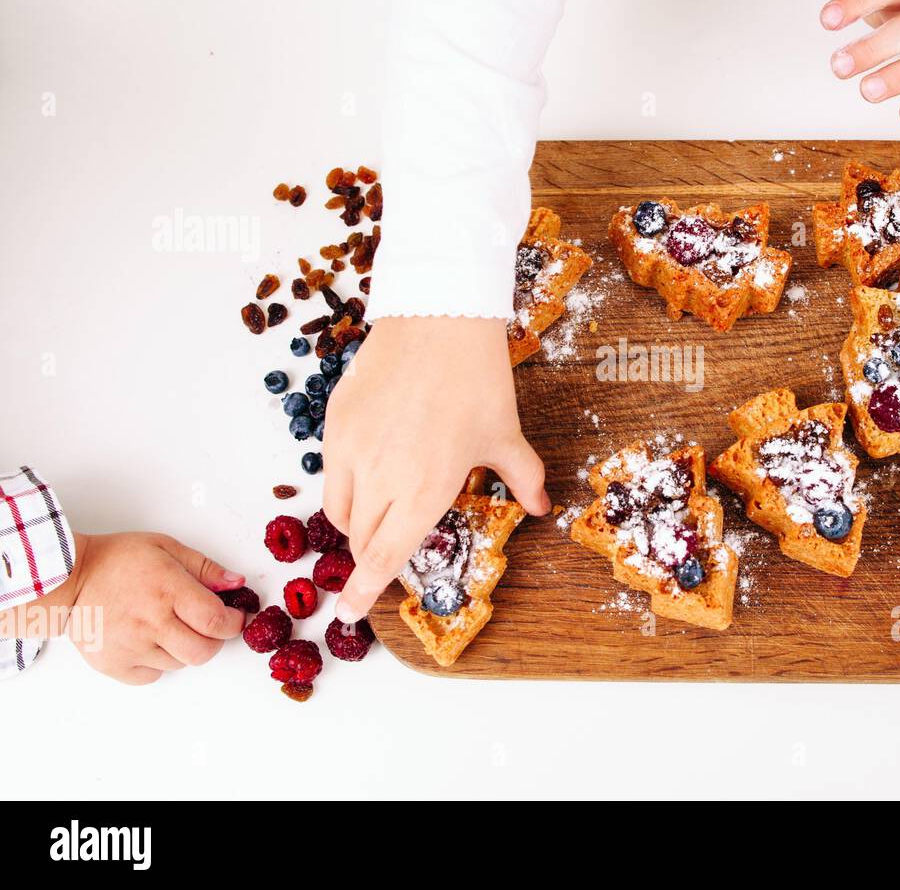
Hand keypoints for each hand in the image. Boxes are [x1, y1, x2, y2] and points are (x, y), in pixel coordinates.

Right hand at [0, 532, 246, 684]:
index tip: (233, 617)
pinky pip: (152, 676)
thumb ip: (205, 568)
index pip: (216, 621)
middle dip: (214, 640)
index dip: (233, 623)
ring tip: (168, 626)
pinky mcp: (113, 665)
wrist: (67, 579)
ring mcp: (130, 647)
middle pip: (203, 651)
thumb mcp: (166, 548)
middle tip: (206, 625)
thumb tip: (237, 583)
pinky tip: (148, 641)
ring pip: (180, 664)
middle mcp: (150, 622)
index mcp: (168, 590)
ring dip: (184, 649)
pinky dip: (158, 663)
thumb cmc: (117, 560)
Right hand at [323, 315, 549, 622]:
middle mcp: (380, 477)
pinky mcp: (334, 422)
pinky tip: (370, 471)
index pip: (384, 557)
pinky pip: (329, 471)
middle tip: (386, 551)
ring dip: (355, 524)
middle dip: (371, 554)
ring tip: (378, 514)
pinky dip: (344, 485)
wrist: (437, 316)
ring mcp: (351, 449)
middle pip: (360, 539)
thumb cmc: (475, 378)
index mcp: (424, 490)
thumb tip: (540, 507)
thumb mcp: (505, 435)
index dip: (366, 591)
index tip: (349, 613)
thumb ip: (522, 478)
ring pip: (338, 509)